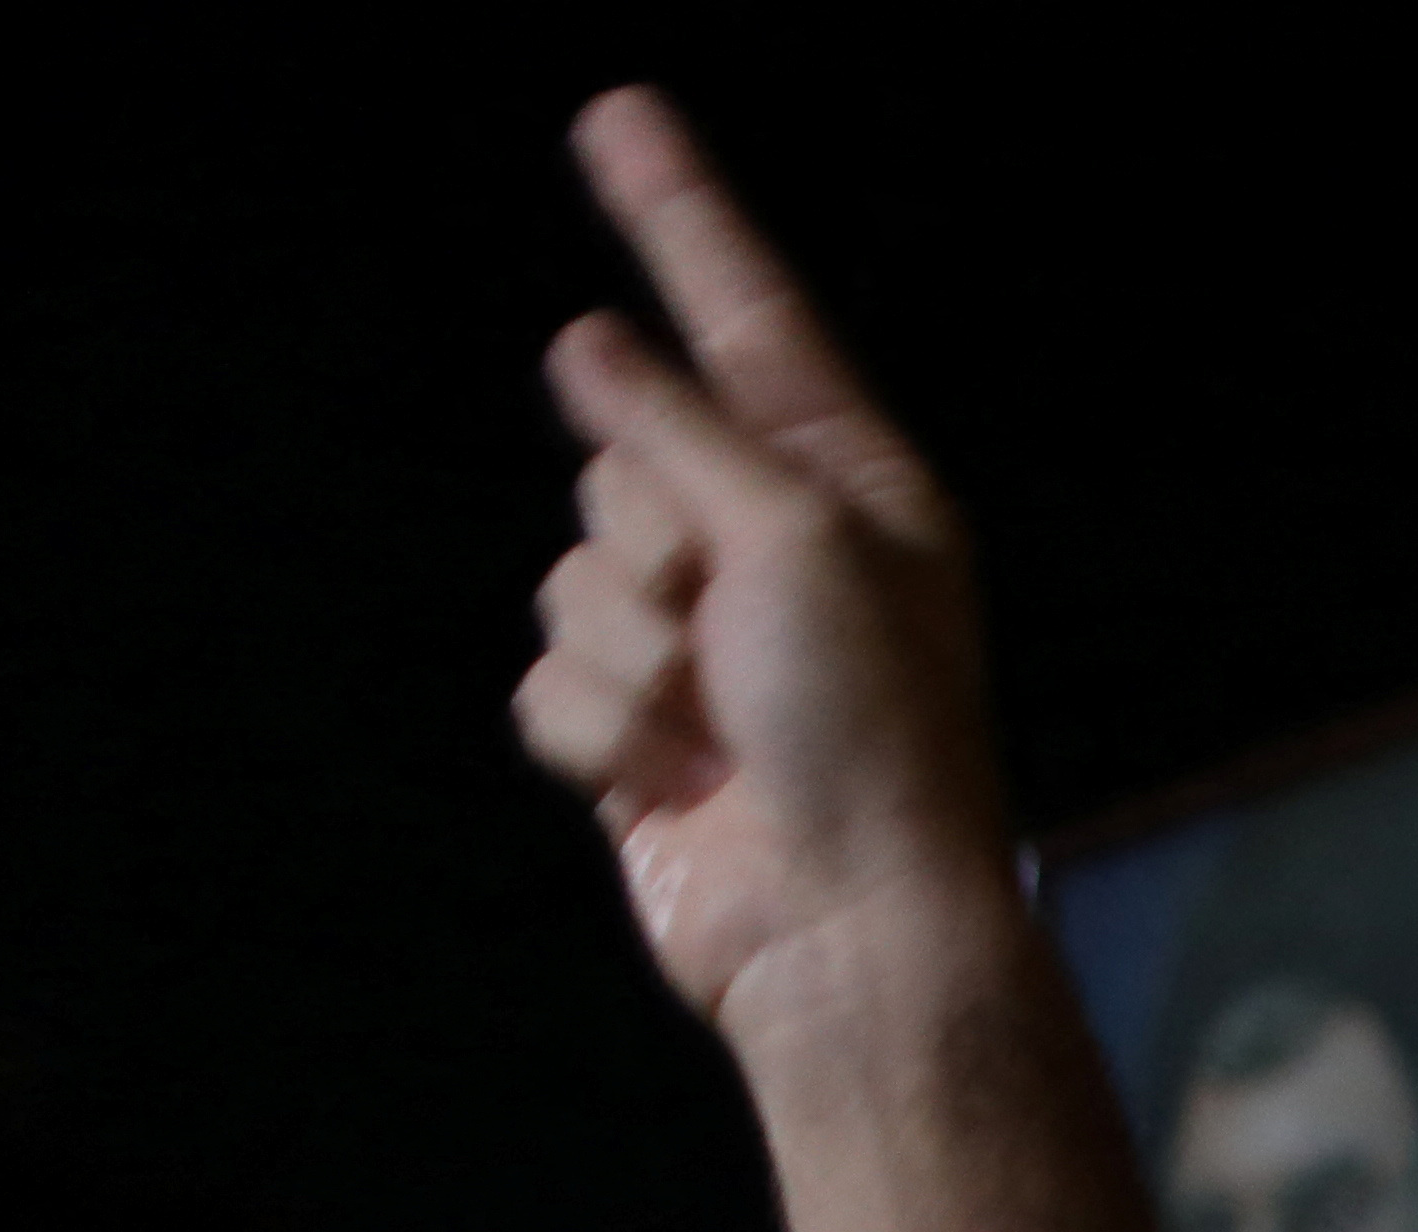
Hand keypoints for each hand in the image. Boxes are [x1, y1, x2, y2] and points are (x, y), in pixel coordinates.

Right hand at [513, 92, 1017, 1040]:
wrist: (843, 931)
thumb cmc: (869, 738)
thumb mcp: (796, 544)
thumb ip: (681, 431)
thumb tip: (590, 347)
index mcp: (853, 493)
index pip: (747, 319)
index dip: (679, 217)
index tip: (617, 114)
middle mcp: (776, 553)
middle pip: (620, 454)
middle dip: (648, 539)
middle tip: (729, 633)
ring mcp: (701, 645)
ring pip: (569, 575)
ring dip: (630, 658)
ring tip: (717, 727)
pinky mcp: (639, 733)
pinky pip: (549, 684)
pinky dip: (603, 735)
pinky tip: (679, 786)